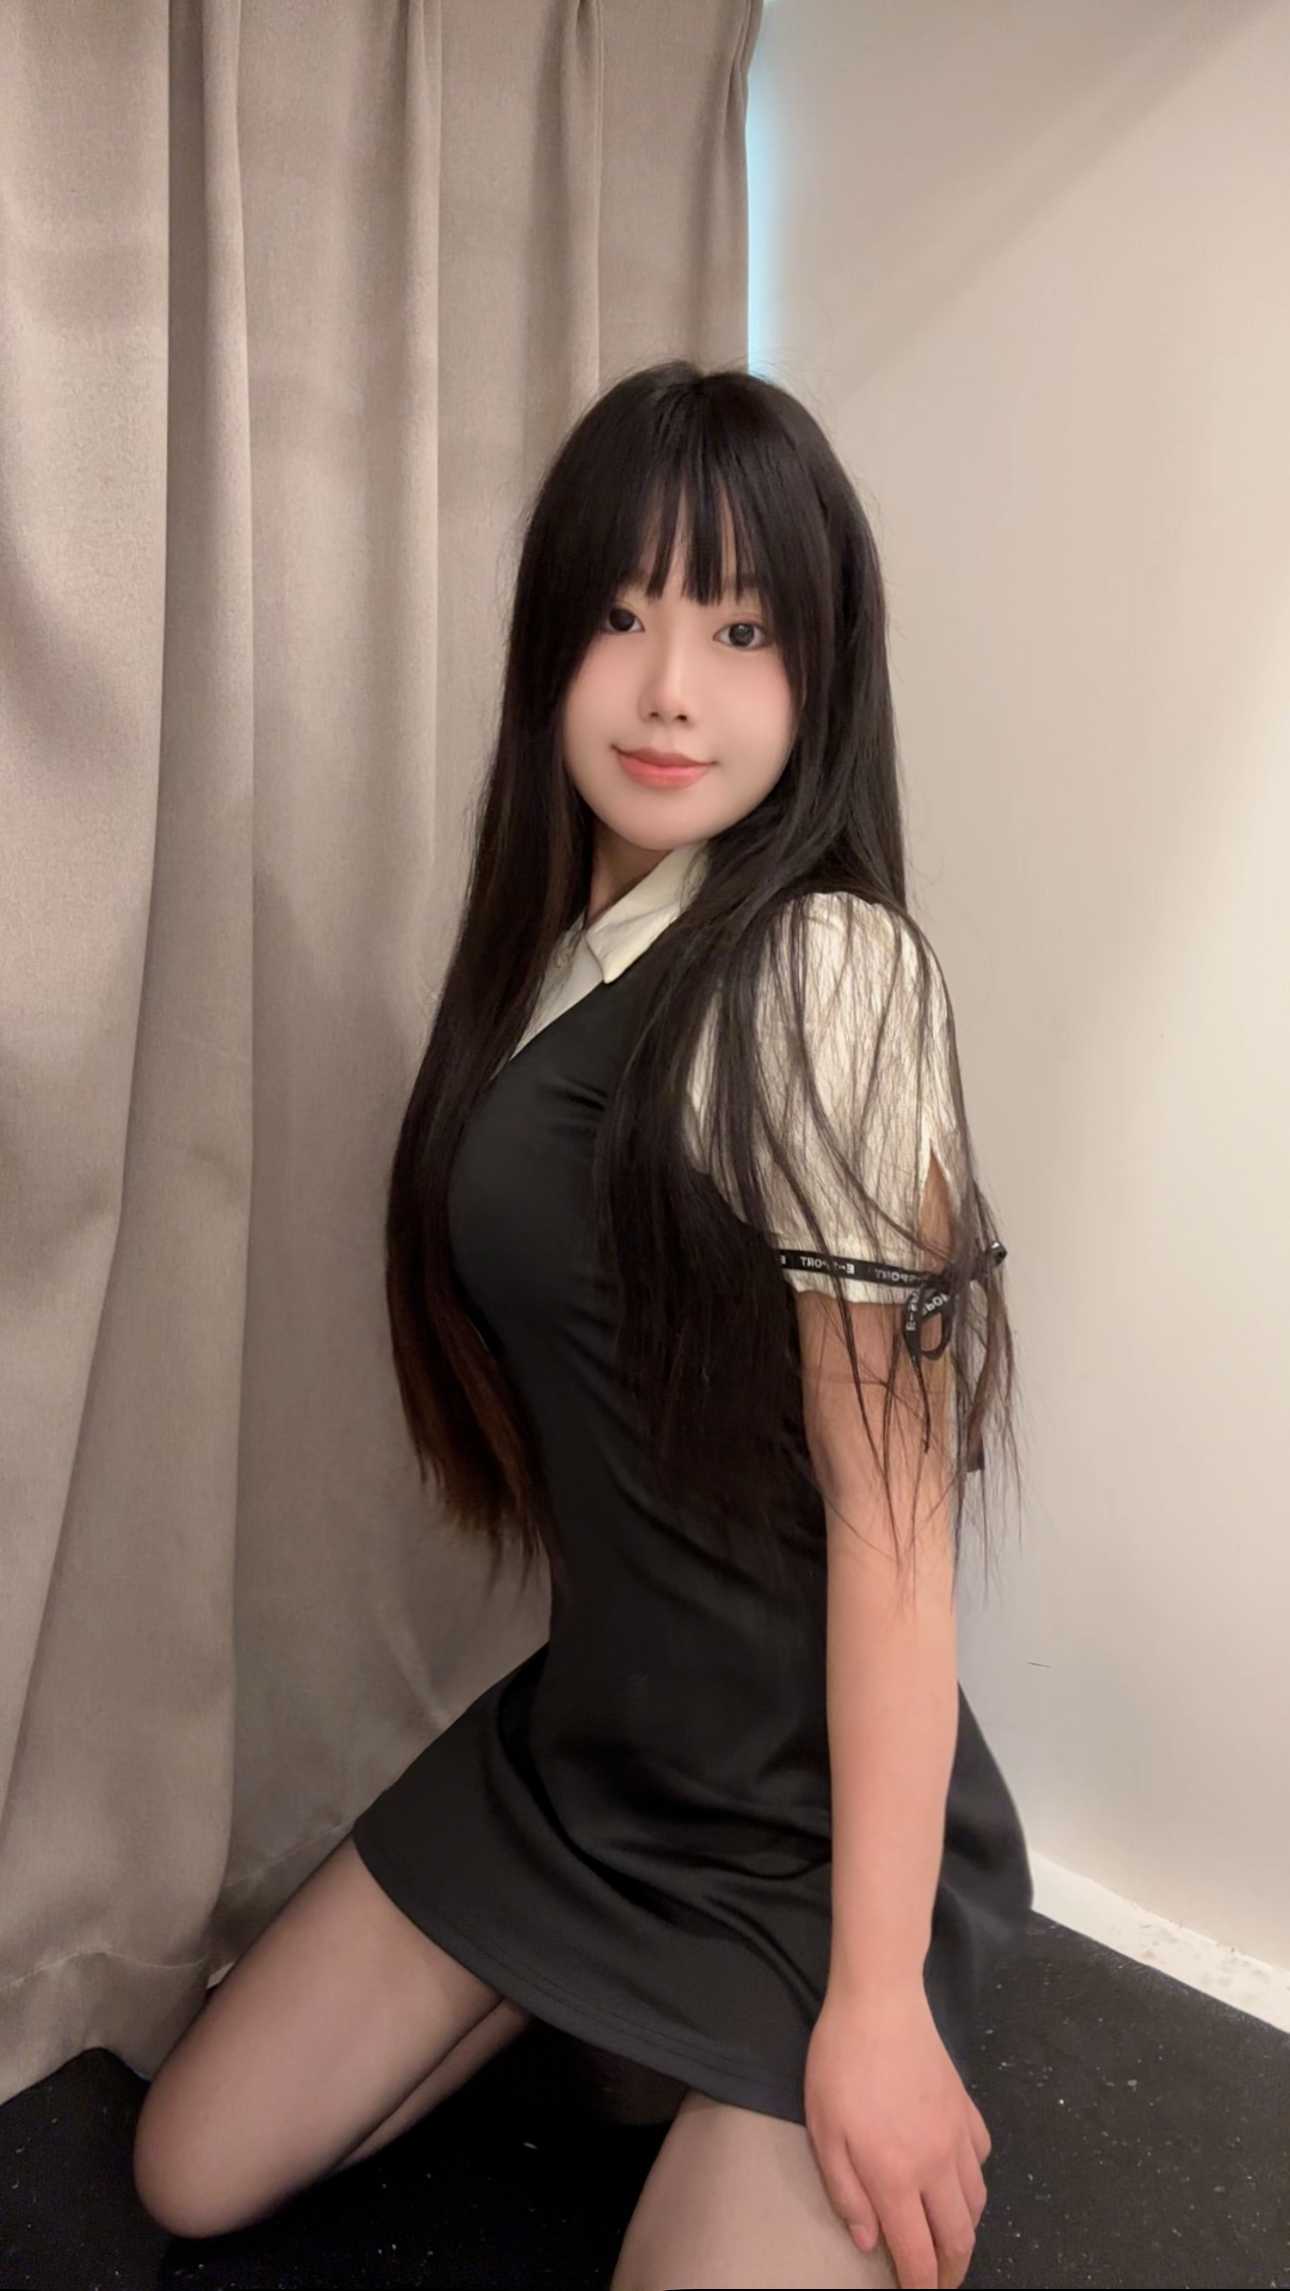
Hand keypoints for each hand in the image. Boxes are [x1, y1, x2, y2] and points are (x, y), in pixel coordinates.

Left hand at [803, 1983, 991, 2290]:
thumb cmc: (840, 2066)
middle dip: (952, 2271)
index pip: (918, 2253)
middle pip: (959, 2238)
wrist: (880, 2003)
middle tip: (938, 2281)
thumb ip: (847, 2194)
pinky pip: (982, 2157)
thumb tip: (870, 2243)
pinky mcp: (967, 2107)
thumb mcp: (824, 2132)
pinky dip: (974, 2180)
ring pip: (977, 2203)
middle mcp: (937, 2165)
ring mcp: (957, 2135)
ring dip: (965, 2230)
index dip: (920, 2286)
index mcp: (897, 2177)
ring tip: (947, 2237)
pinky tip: (957, 2174)